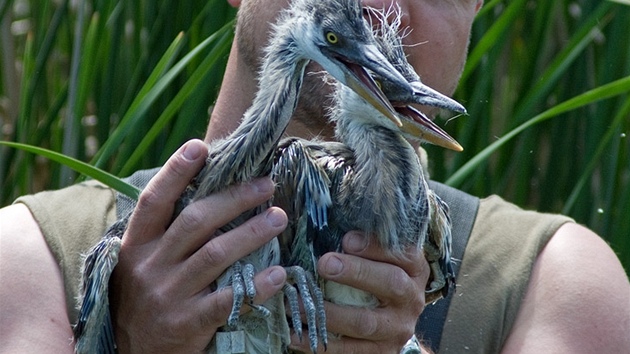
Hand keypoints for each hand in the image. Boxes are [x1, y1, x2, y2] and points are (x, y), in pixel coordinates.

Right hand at [109, 139, 287, 352]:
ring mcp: (169, 295)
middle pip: (196, 222)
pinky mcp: (188, 323)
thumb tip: (204, 189)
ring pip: (215, 255)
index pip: (154, 201)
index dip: (175, 172)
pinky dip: (255, 286)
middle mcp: (150, 266)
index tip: (200, 146)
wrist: (130, 353)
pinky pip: (227, 300)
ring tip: (279, 218)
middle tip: (266, 185)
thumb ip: (166, 232)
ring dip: (251, 234)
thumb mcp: (142, 262)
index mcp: (136, 246)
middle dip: (234, 199)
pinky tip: (279, 274)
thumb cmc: (145, 297)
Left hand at [289, 231, 429, 352]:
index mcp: (413, 269)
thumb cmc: (377, 278)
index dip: (377, 246)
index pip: (404, 253)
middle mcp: (411, 298)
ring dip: (328, 312)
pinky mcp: (380, 353)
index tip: (347, 239)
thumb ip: (362, 242)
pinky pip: (349, 350)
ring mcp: (397, 329)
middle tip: (324, 263)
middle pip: (390, 283)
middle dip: (356, 272)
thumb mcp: (381, 259)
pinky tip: (295, 335)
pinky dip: (319, 342)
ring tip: (298, 301)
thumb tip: (325, 219)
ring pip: (365, 322)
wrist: (392, 326)